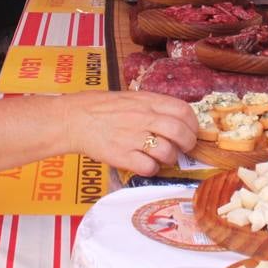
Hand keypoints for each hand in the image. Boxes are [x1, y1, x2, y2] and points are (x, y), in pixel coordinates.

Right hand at [61, 91, 196, 175]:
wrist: (74, 119)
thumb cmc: (102, 108)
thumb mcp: (131, 97)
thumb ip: (153, 106)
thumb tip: (177, 119)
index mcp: (147, 101)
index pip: (183, 110)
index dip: (192, 124)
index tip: (191, 131)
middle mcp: (143, 118)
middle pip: (180, 132)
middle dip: (188, 144)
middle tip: (184, 148)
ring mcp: (133, 137)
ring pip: (167, 152)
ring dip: (171, 158)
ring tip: (164, 158)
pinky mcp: (122, 156)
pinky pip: (149, 167)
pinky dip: (153, 169)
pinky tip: (146, 165)